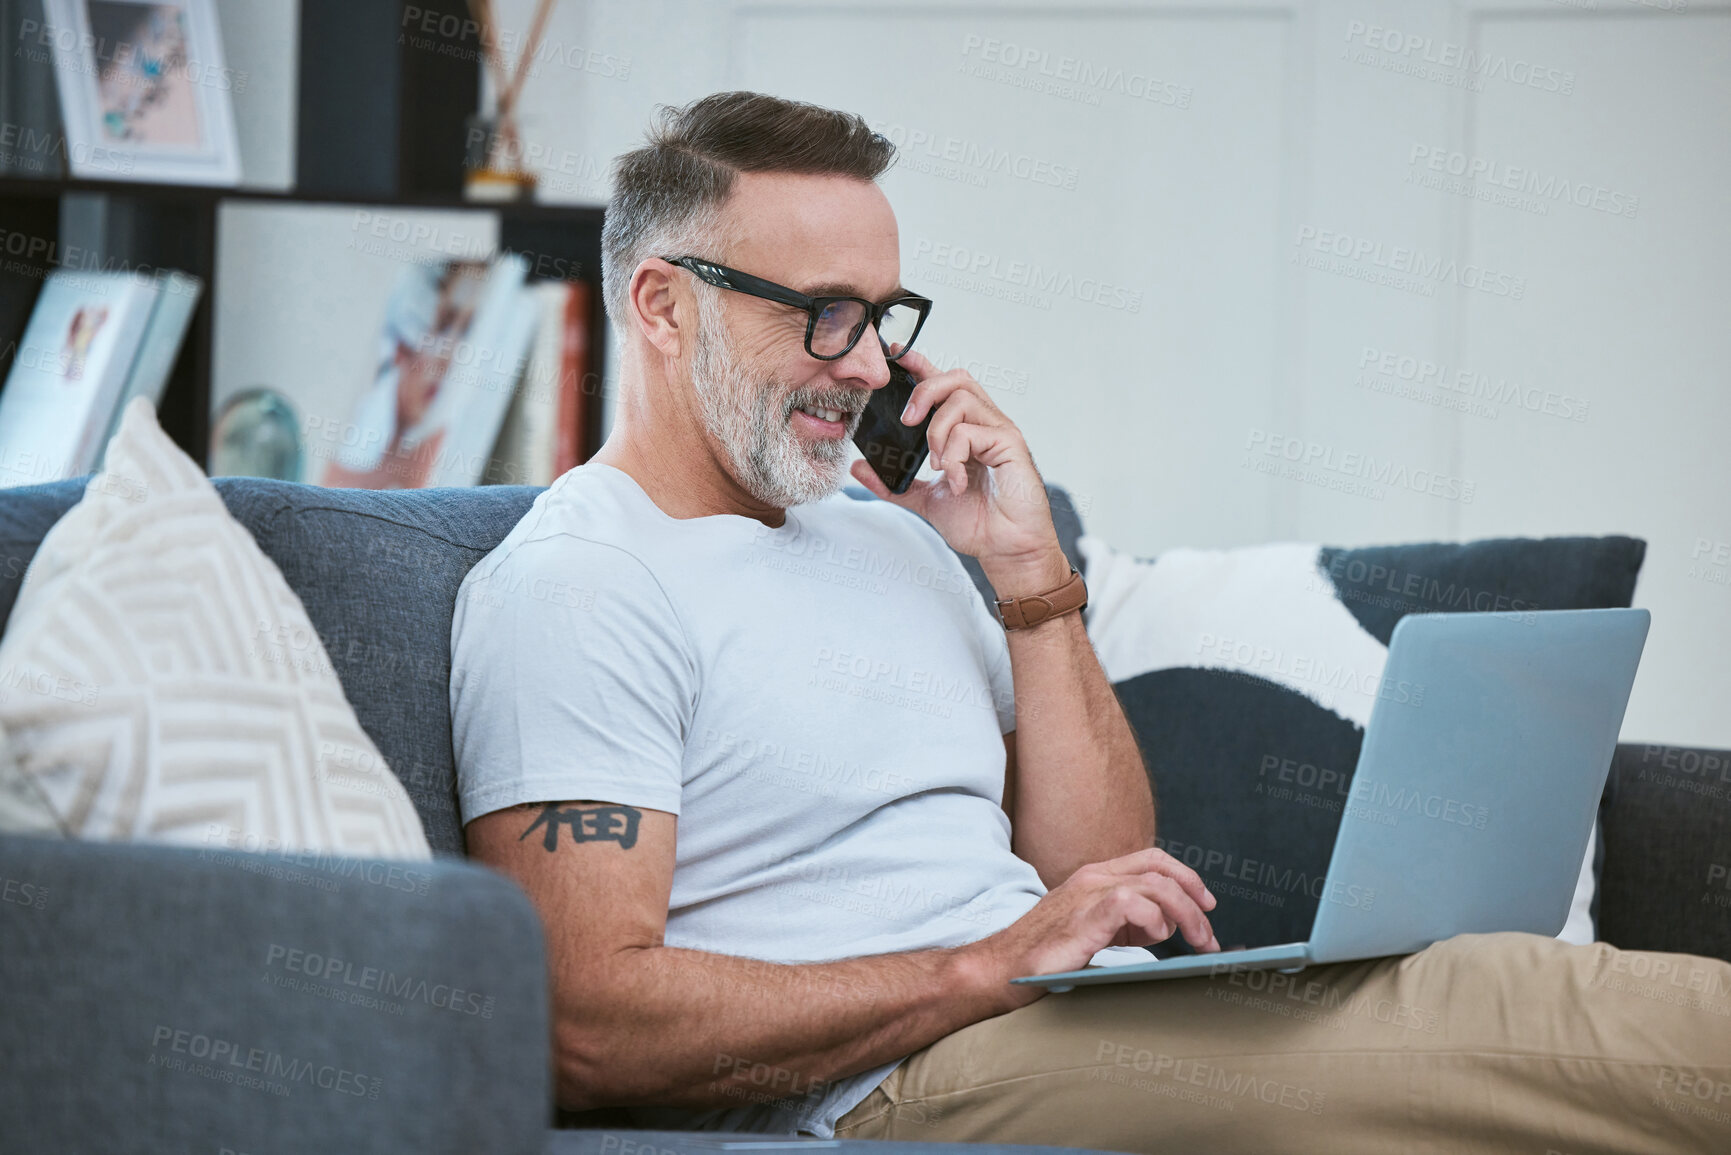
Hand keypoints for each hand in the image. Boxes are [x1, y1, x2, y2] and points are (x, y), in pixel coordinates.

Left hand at [848, 351, 1066, 592]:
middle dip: (924, 389)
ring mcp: (999, 431)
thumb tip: (859, 468)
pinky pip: (972, 430)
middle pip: (955, 377)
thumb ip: (893, 484)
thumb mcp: (924, 500)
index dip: (920, 365)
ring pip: (962, 398)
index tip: (895, 356)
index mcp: (966, 430)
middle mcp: (984, 424)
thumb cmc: (978, 523)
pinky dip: (954, 455)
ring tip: (936, 464)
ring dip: (937, 430)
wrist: (1005, 550)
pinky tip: (955, 480)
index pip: (943, 385)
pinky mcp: (1010, 444)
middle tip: (907, 421)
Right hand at [960, 848, 1220, 1010]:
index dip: (1186, 877)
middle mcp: (1093, 877)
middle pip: (1161, 869)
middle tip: (1209, 935)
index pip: (1152, 859)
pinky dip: (1153, 919)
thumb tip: (1169, 925)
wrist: (1000, 970)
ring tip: (1196, 943)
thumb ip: (1125, 921)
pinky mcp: (1084, 917)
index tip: (1207, 904)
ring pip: (1155, 885)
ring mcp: (1087, 894)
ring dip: (1186, 914)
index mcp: (1095, 876)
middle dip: (1195, 900)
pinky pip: (1131, 903)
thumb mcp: (1093, 929)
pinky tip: (1156, 939)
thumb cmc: (1044, 956)